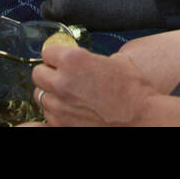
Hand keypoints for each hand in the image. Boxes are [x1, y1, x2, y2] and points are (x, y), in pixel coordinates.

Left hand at [30, 44, 159, 125]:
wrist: (142, 117)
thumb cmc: (133, 89)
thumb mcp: (114, 60)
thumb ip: (91, 59)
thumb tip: (85, 61)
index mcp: (73, 60)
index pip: (47, 52)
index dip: (56, 56)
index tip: (61, 60)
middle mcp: (62, 82)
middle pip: (38, 74)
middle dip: (49, 74)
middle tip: (61, 77)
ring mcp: (60, 106)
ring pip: (41, 96)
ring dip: (51, 94)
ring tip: (67, 96)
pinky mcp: (61, 125)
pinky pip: (48, 116)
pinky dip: (56, 112)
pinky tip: (70, 110)